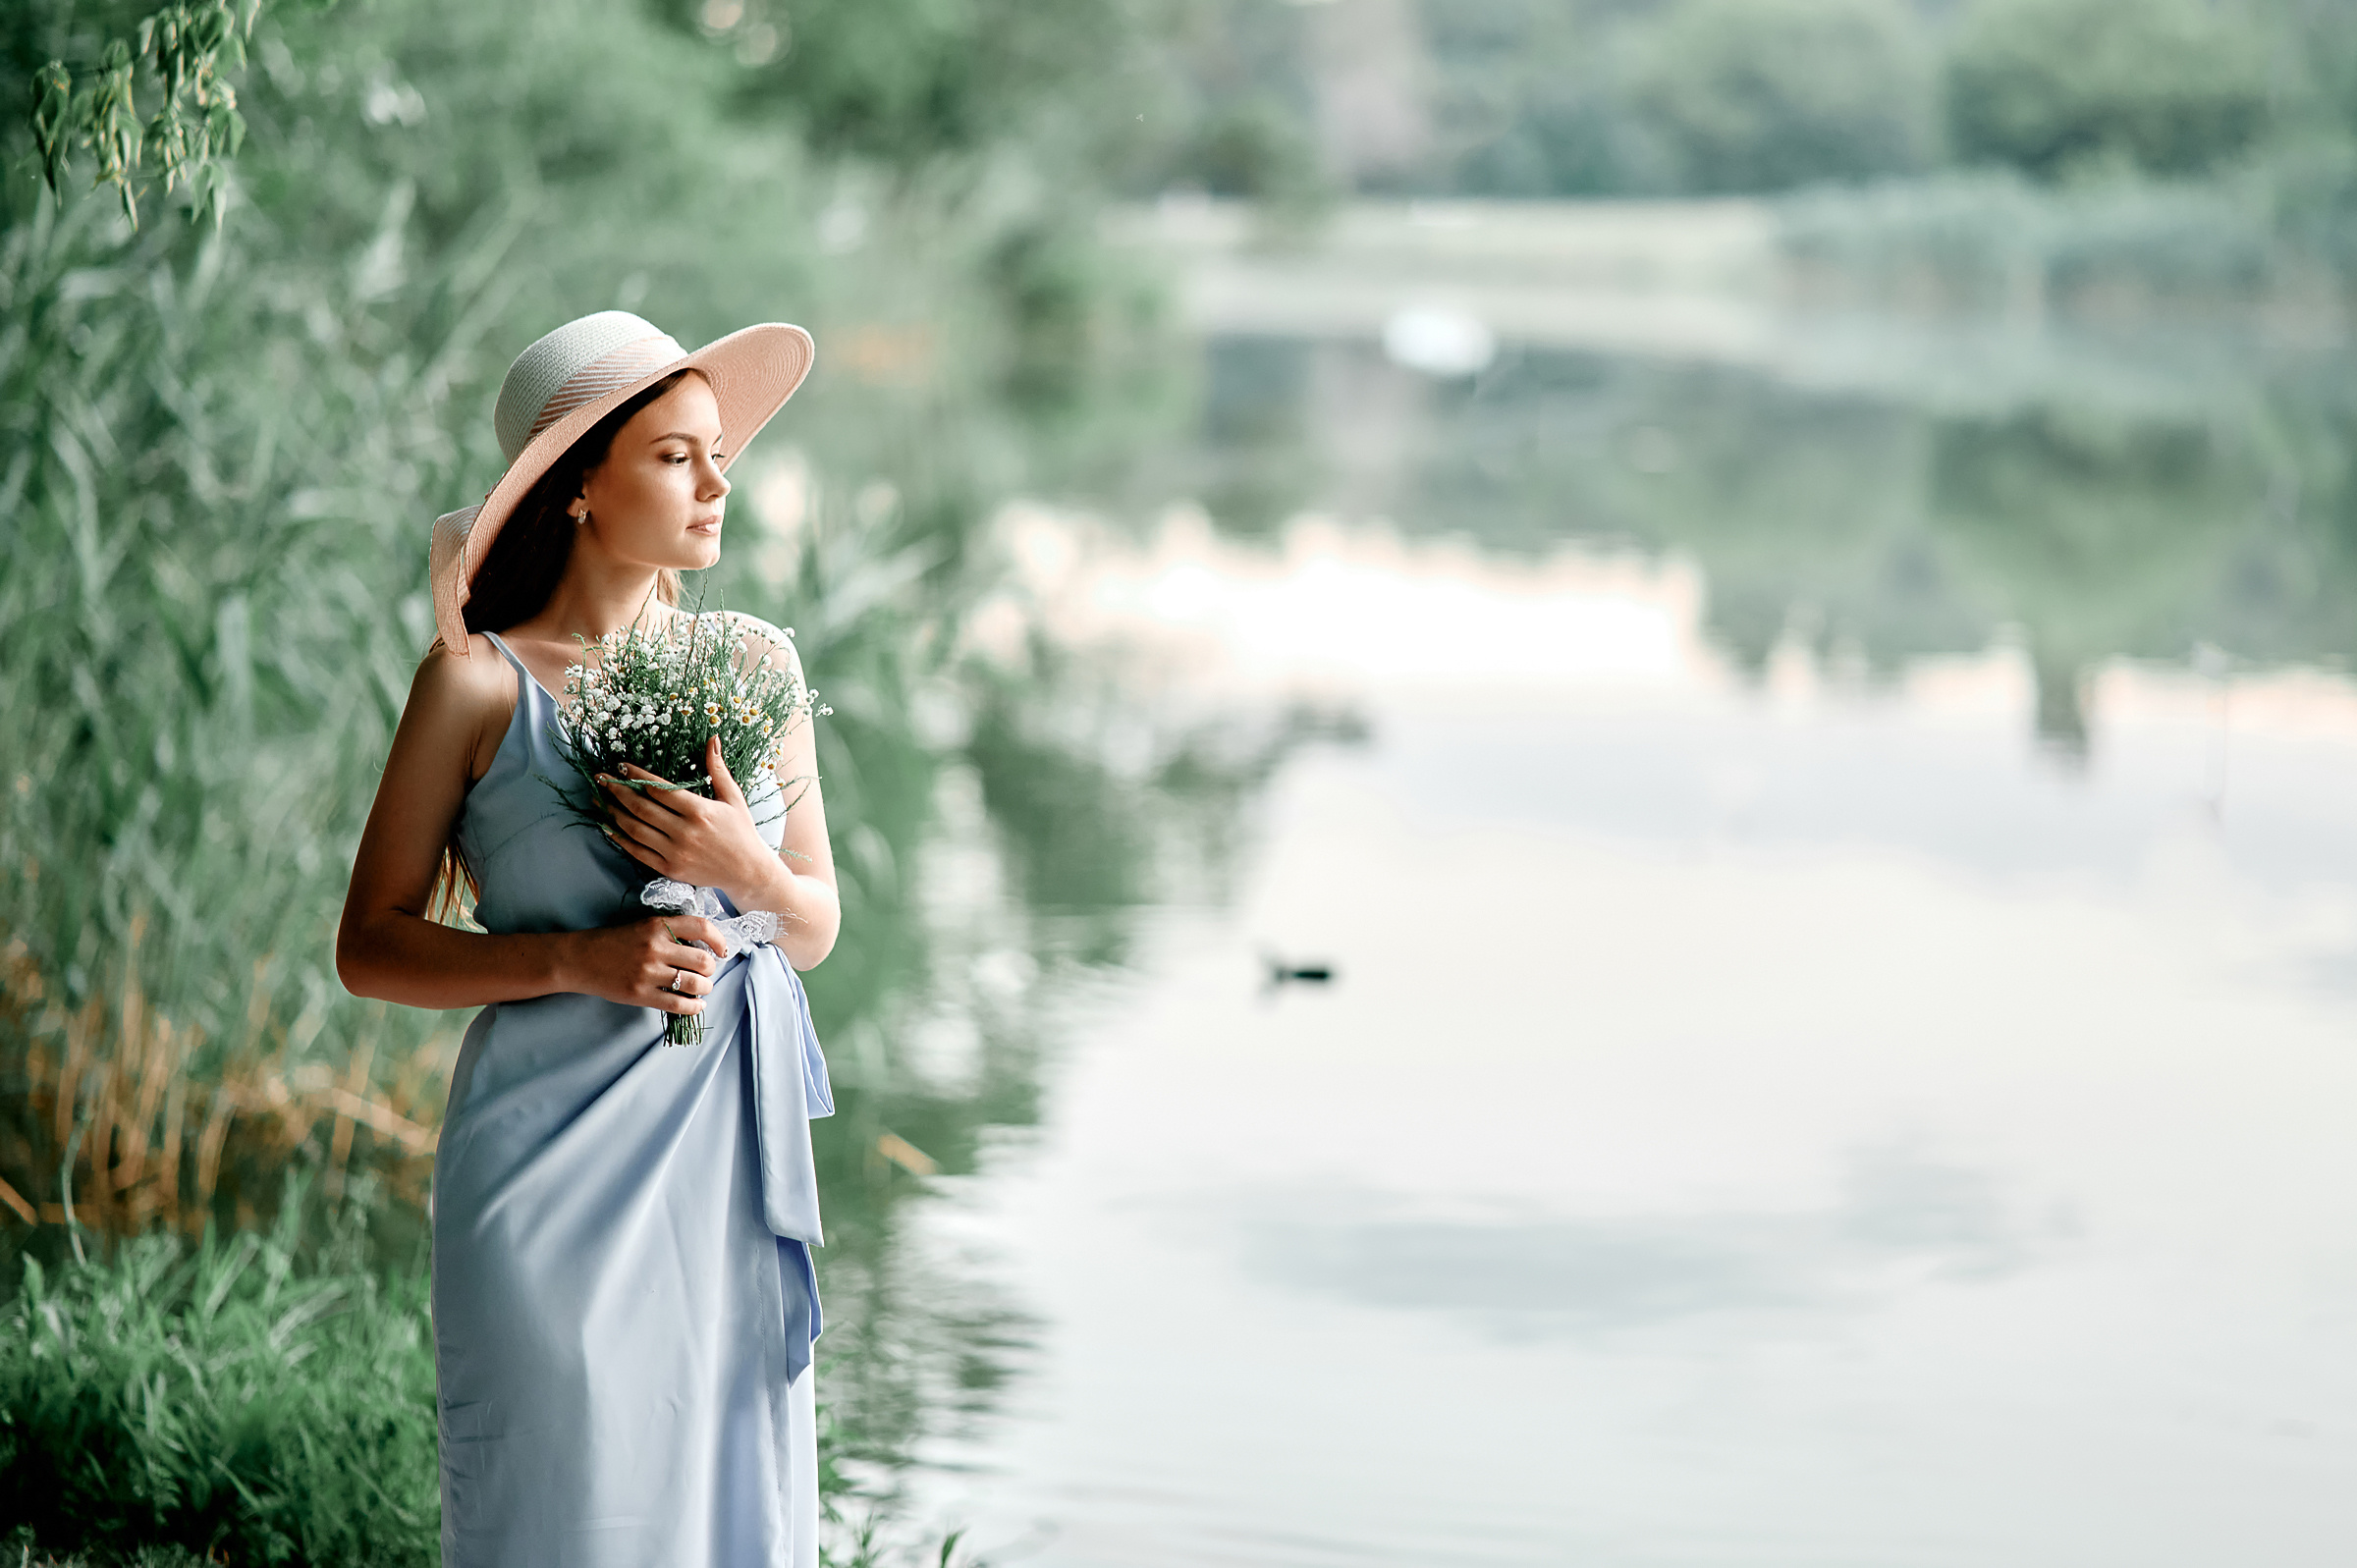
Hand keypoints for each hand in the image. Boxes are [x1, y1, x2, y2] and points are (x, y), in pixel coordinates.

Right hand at [564, 914, 729, 1014]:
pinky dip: (693, 1007)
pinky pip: (678, 1004)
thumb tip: (704, 949)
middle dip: (711, 970)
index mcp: (658, 926)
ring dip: (705, 988)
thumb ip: (671, 933)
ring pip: (695, 984)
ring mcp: (648, 972)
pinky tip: (696, 1005)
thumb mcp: (643, 927)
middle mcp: (656, 947)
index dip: (719, 939)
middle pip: (703, 961)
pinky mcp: (640, 993)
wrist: (580, 959)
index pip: (701, 927)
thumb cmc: (614, 942)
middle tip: (707, 973)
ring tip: (702, 989)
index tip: (722, 950)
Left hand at [598, 738, 775, 898]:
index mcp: (699, 810)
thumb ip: (718, 769)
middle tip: (601, 778)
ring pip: (635, 829)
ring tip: (599, 799)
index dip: (637, 775)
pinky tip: (608, 826)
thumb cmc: (742, 832)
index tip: (621, 766)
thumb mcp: (733, 798)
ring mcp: (675, 852)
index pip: (659, 789)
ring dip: (614, 813)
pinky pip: (638, 852)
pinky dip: (620, 839)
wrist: (748, 871)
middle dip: (617, 790)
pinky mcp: (669, 868)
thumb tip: (713, 739)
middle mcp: (685, 832)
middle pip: (642, 807)